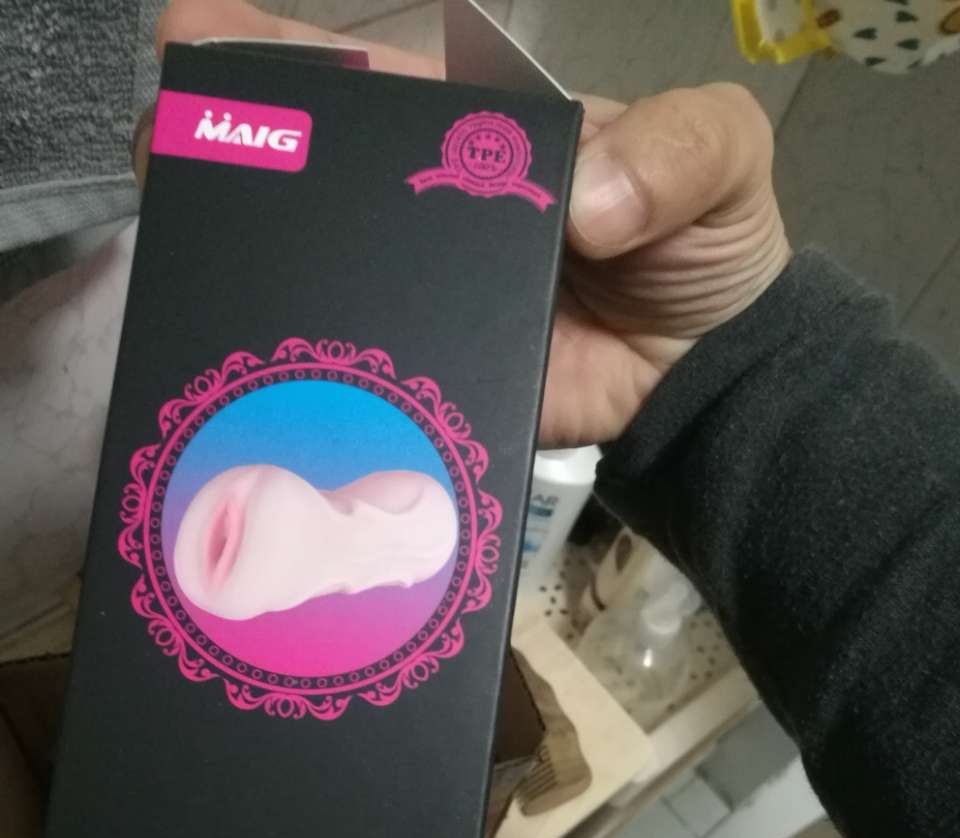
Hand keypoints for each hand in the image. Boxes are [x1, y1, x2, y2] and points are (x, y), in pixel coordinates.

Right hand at [144, 1, 789, 448]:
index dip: (276, 60)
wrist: (709, 371)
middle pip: (308, 183)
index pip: (360, 82)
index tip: (200, 46)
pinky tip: (282, 388)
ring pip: (322, 288)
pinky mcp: (433, 386)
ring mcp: (420, 302)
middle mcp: (421, 213)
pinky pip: (375, 387)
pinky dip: (331, 389)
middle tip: (171, 166)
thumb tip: (589, 200)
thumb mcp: (715, 153)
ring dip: (262, 286)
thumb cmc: (702, 239)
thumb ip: (675, 146)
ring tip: (202, 278)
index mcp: (468, 132)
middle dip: (227, 163)